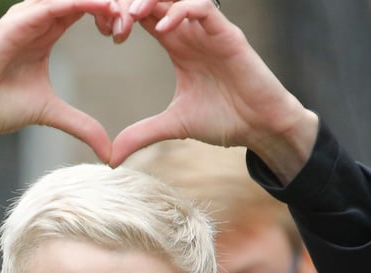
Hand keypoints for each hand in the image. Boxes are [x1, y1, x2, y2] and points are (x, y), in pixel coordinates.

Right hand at [0, 0, 117, 172]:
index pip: (88, 7)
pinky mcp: (18, 21)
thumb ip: (82, 126)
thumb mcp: (51, 114)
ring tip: (130, 15)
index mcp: (47, 29)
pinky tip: (107, 10)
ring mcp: (27, 15)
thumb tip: (109, 153)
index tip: (132, 33)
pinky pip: (58, 2)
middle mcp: (38, 15)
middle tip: (139, 21)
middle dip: (115, 4)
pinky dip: (85, 3)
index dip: (114, 14)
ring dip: (104, 2)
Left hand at [109, 0, 317, 179]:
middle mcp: (192, 33)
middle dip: (129, 4)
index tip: (109, 34)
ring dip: (151, 1)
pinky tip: (163, 28)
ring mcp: (210, 32)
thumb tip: (111, 158)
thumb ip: (141, 134)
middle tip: (111, 21)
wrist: (261, 128)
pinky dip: (181, 11)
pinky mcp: (228, 35)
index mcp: (177, 46)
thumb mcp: (173, 126)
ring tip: (130, 16)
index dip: (123, 17)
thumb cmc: (225, 120)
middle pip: (157, 0)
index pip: (145, 16)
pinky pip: (203, 8)